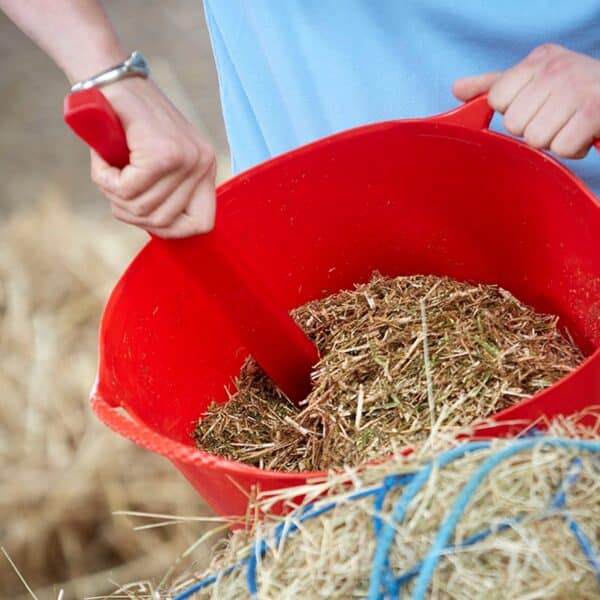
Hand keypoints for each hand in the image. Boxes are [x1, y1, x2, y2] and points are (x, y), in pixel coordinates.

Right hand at [91, 77, 215, 237]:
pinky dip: (104, 179)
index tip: (147, 219)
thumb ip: (166, 190)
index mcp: (205, 168)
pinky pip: (126, 190)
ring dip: (114, 195)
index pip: (202, 223)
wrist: (112, 79)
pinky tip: (101, 159)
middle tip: (114, 187)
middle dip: (130, 212)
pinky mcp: (162, 155)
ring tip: (107, 170)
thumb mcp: (159, 158)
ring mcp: (185, 160)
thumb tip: (158, 226)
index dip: (172, 230)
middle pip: (163, 220)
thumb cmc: (131, 121)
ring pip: (142, 208)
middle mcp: (202, 165)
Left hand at [453, 44, 599, 158]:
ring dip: (554, 140)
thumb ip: (494, 85)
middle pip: (514, 124)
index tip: (536, 104)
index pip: (497, 100)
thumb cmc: (575, 90)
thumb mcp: (534, 79)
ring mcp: (576, 89)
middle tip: (556, 117)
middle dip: (534, 128)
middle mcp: (556, 70)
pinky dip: (573, 149)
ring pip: (536, 139)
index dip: (514, 111)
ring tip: (570, 124)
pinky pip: (561, 148)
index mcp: (537, 61)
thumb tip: (457, 89)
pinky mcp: (593, 113)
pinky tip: (583, 133)